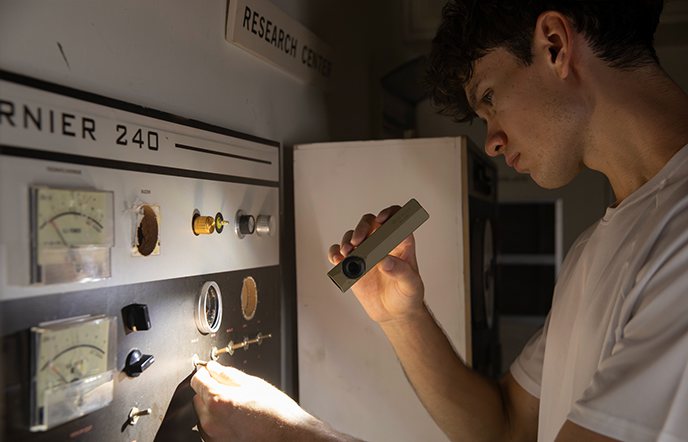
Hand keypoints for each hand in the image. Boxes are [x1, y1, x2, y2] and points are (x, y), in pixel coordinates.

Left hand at [191, 361, 325, 440]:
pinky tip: (237, 418)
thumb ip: (227, 374)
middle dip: (210, 390)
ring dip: (214, 407)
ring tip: (237, 406)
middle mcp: (210, 421)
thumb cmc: (275, 412)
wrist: (287, 436)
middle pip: (198, 397)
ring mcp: (213, 435)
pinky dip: (218, 421)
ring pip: (204, 414)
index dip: (205, 373)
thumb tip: (213, 367)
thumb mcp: (252, 383)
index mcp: (218, 400)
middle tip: (231, 390)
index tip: (211, 372)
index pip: (197, 380)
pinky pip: (210, 427)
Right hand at [328, 205, 424, 323]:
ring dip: (347, 240)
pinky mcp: (352, 264)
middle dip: (362, 228)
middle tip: (358, 242)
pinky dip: (335, 252)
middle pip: (369, 223)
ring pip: (353, 235)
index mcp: (400, 243)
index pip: (397, 219)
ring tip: (347, 253)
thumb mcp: (410, 285)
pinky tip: (337, 259)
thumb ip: (400, 272)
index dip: (390, 213)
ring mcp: (366, 253)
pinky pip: (339, 252)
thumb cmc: (407, 296)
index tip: (381, 220)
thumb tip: (385, 261)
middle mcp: (381, 244)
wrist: (393, 313)